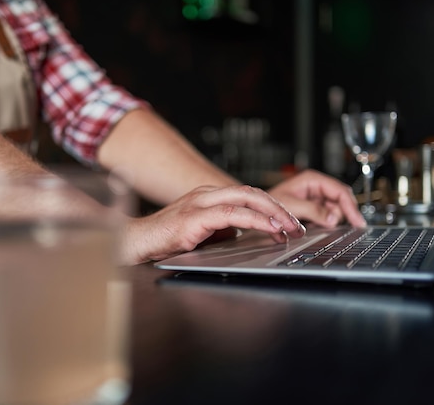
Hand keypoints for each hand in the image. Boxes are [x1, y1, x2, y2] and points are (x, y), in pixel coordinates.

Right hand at [119, 184, 305, 264]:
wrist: (136, 241)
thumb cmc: (164, 238)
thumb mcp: (200, 232)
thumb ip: (220, 229)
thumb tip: (242, 234)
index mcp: (208, 196)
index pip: (247, 194)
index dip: (271, 206)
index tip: (287, 223)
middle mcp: (205, 194)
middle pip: (251, 192)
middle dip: (278, 207)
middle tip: (296, 225)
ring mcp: (200, 203)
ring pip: (246, 198)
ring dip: (273, 213)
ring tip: (289, 228)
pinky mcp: (195, 218)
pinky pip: (232, 214)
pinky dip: (255, 220)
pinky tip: (268, 229)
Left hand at [266, 169, 365, 227]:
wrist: (258, 210)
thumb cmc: (269, 203)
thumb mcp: (292, 206)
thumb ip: (313, 211)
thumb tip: (333, 219)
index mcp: (313, 180)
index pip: (340, 191)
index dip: (351, 207)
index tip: (357, 222)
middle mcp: (317, 186)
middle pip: (341, 201)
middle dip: (338, 214)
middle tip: (330, 225)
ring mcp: (316, 197)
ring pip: (335, 210)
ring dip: (329, 220)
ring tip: (312, 222)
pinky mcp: (314, 207)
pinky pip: (327, 216)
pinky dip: (323, 223)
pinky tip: (312, 224)